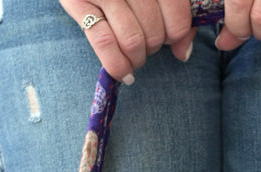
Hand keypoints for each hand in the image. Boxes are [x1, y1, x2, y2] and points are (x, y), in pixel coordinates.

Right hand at [60, 0, 195, 83]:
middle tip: (146, 41)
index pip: (177, 18)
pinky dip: (116, 65)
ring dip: (137, 59)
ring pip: (132, 41)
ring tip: (135, 56)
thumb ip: (179, 15)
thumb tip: (183, 54)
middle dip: (154, 46)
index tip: (169, 34)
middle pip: (154, 33)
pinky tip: (124, 74)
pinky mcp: (78, 2)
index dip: (176, 35)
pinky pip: (103, 41)